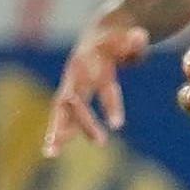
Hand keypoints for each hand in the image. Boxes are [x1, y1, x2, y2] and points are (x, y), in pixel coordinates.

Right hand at [41, 4, 151, 155]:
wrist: (98, 36)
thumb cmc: (118, 40)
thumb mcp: (130, 37)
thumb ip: (134, 41)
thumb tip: (138, 37)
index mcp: (93, 62)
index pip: (103, 86)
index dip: (110, 104)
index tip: (118, 125)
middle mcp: (77, 75)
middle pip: (75, 101)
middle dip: (84, 121)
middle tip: (101, 142)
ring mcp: (70, 86)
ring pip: (61, 110)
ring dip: (57, 130)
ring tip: (51, 153)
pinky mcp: (67, 95)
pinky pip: (60, 116)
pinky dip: (55, 133)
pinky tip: (51, 152)